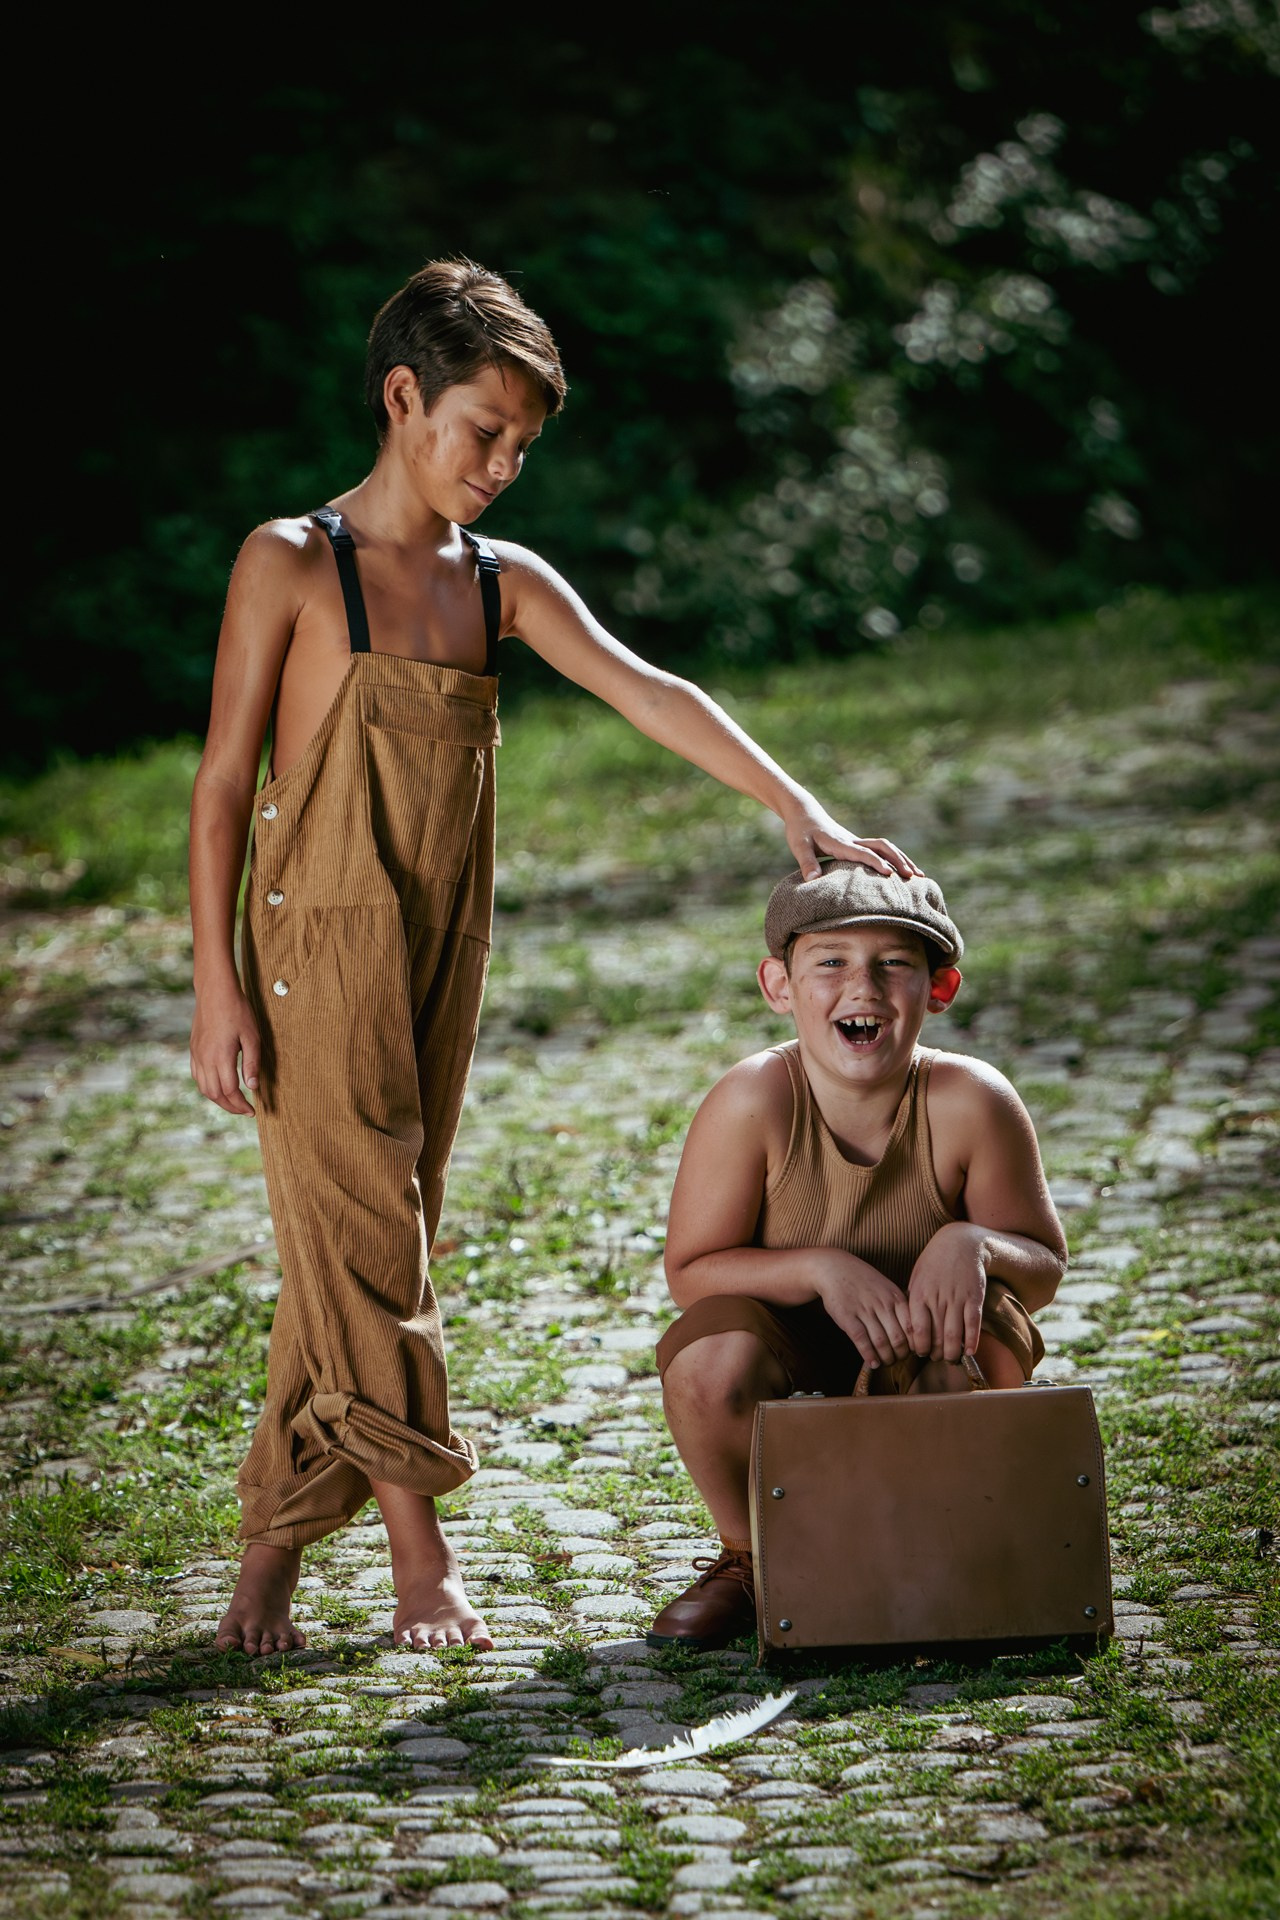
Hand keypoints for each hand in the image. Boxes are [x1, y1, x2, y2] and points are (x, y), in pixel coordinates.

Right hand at [191, 983, 260, 1115]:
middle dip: (230, 1107)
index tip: (252, 1111)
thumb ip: (252, 1063)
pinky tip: (219, 1087)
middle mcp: (205, 1059)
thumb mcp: (252, 1036)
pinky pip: (197, 1076)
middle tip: (244, 1110)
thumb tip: (252, 1087)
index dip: (241, 1105)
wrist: (215, 991)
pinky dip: (208, 1087)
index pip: (230, 1091)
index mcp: (221, 1057)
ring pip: (204, 1088)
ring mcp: (197, 1054)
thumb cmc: (237, 1011)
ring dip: (218, 1099)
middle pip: (215, 1094)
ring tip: (233, 1102)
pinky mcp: (193, 1049)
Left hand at [783, 800, 920, 881]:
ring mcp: (857, 841)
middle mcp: (853, 840)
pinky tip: (903, 870)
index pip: (862, 853)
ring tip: (919, 875)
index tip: (890, 874)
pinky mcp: (857, 844)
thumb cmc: (800, 831)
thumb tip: (813, 881)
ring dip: (902, 859)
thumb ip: (806, 863)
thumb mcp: (799, 846)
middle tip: (914, 876)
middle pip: (882, 847)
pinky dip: (895, 859)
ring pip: (885, 848)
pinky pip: (881, 851)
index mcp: (840, 843)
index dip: (876, 863)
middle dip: (899, 860)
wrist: (804, 812)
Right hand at [816, 1252, 913, 1368]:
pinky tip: (873, 1363)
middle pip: (898, 1338)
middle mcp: (882, 1304)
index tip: (913, 1352)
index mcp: (895, 1297)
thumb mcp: (886, 1287)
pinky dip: (869, 1355)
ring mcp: (864, 1310)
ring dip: (886, 1358)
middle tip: (899, 1360)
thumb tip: (913, 1331)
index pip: (912, 1327)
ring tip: (886, 1363)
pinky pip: (861, 1340)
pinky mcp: (847, 1317)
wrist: (834, 1268)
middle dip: (901, 1355)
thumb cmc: (863, 1281)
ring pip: (881, 1342)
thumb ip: (899, 1306)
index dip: (914, 1344)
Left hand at [906, 1223, 987, 1363]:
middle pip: (936, 1337)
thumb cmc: (934, 1263)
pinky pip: (973, 1324)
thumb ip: (913, 1302)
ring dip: (952, 1353)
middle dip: (936, 1354)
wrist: (961, 1243)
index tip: (921, 1352)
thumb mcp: (916, 1278)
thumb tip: (908, 1327)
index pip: (917, 1330)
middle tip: (937, 1358)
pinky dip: (972, 1341)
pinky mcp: (975, 1298)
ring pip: (954, 1335)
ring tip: (951, 1358)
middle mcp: (937, 1298)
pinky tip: (968, 1352)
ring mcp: (957, 1298)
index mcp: (919, 1294)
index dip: (919, 1347)